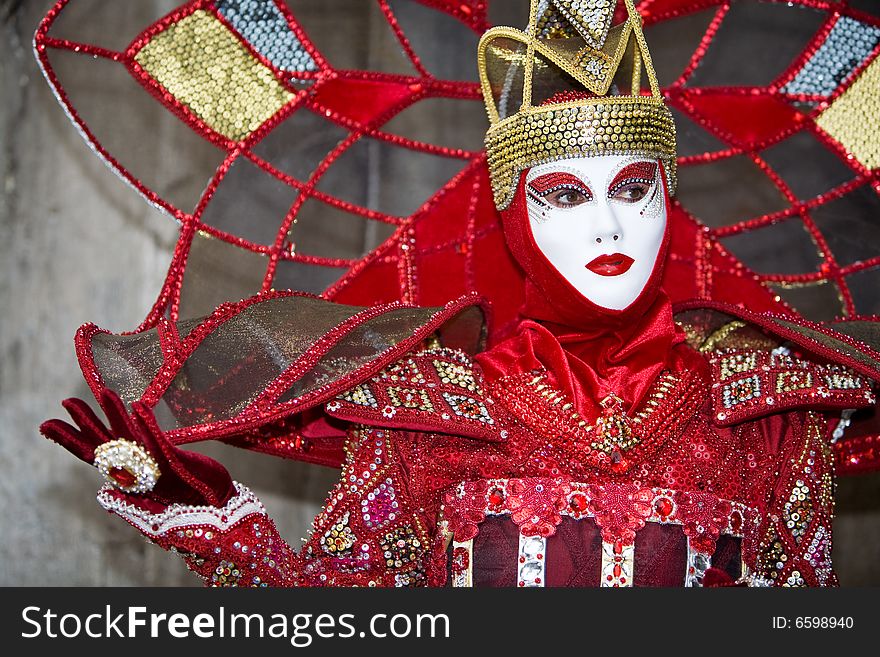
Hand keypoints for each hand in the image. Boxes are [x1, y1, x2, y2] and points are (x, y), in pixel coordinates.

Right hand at [40, 390, 233, 506]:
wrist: (215, 511)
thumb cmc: (187, 498)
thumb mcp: (157, 488)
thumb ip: (131, 488)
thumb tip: (104, 492)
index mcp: (128, 476)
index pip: (93, 455)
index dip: (70, 440)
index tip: (46, 425)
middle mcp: (136, 472)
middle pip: (104, 444)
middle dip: (85, 423)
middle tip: (65, 401)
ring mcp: (154, 468)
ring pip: (130, 438)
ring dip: (116, 414)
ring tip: (104, 392)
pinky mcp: (174, 464)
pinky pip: (158, 441)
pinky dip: (147, 424)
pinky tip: (138, 406)